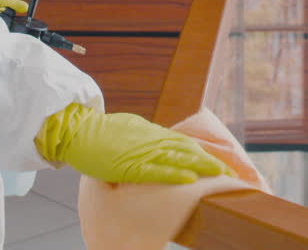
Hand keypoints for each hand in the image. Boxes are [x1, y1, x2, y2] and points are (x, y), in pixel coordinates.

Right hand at [35, 104, 230, 183]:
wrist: (77, 130)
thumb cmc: (100, 131)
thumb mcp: (129, 129)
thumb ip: (146, 137)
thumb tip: (158, 143)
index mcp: (152, 133)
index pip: (185, 144)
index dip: (204, 154)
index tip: (220, 164)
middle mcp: (153, 140)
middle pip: (189, 150)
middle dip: (211, 163)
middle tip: (231, 174)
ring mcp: (143, 151)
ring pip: (179, 159)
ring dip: (202, 168)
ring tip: (221, 176)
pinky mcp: (130, 164)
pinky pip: (157, 171)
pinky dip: (176, 174)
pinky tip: (191, 179)